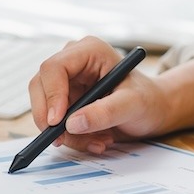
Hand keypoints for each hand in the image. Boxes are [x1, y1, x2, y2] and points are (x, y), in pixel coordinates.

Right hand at [28, 36, 170, 153]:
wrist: (152, 110)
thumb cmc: (147, 100)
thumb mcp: (132, 105)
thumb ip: (105, 113)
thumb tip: (72, 124)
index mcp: (89, 51)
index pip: (54, 68)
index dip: (51, 95)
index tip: (57, 122)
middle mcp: (73, 62)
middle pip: (41, 87)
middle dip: (51, 119)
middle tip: (63, 141)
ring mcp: (67, 81)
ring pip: (45, 108)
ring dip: (66, 133)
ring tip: (98, 143)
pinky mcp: (66, 100)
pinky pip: (55, 122)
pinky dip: (71, 136)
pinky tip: (95, 141)